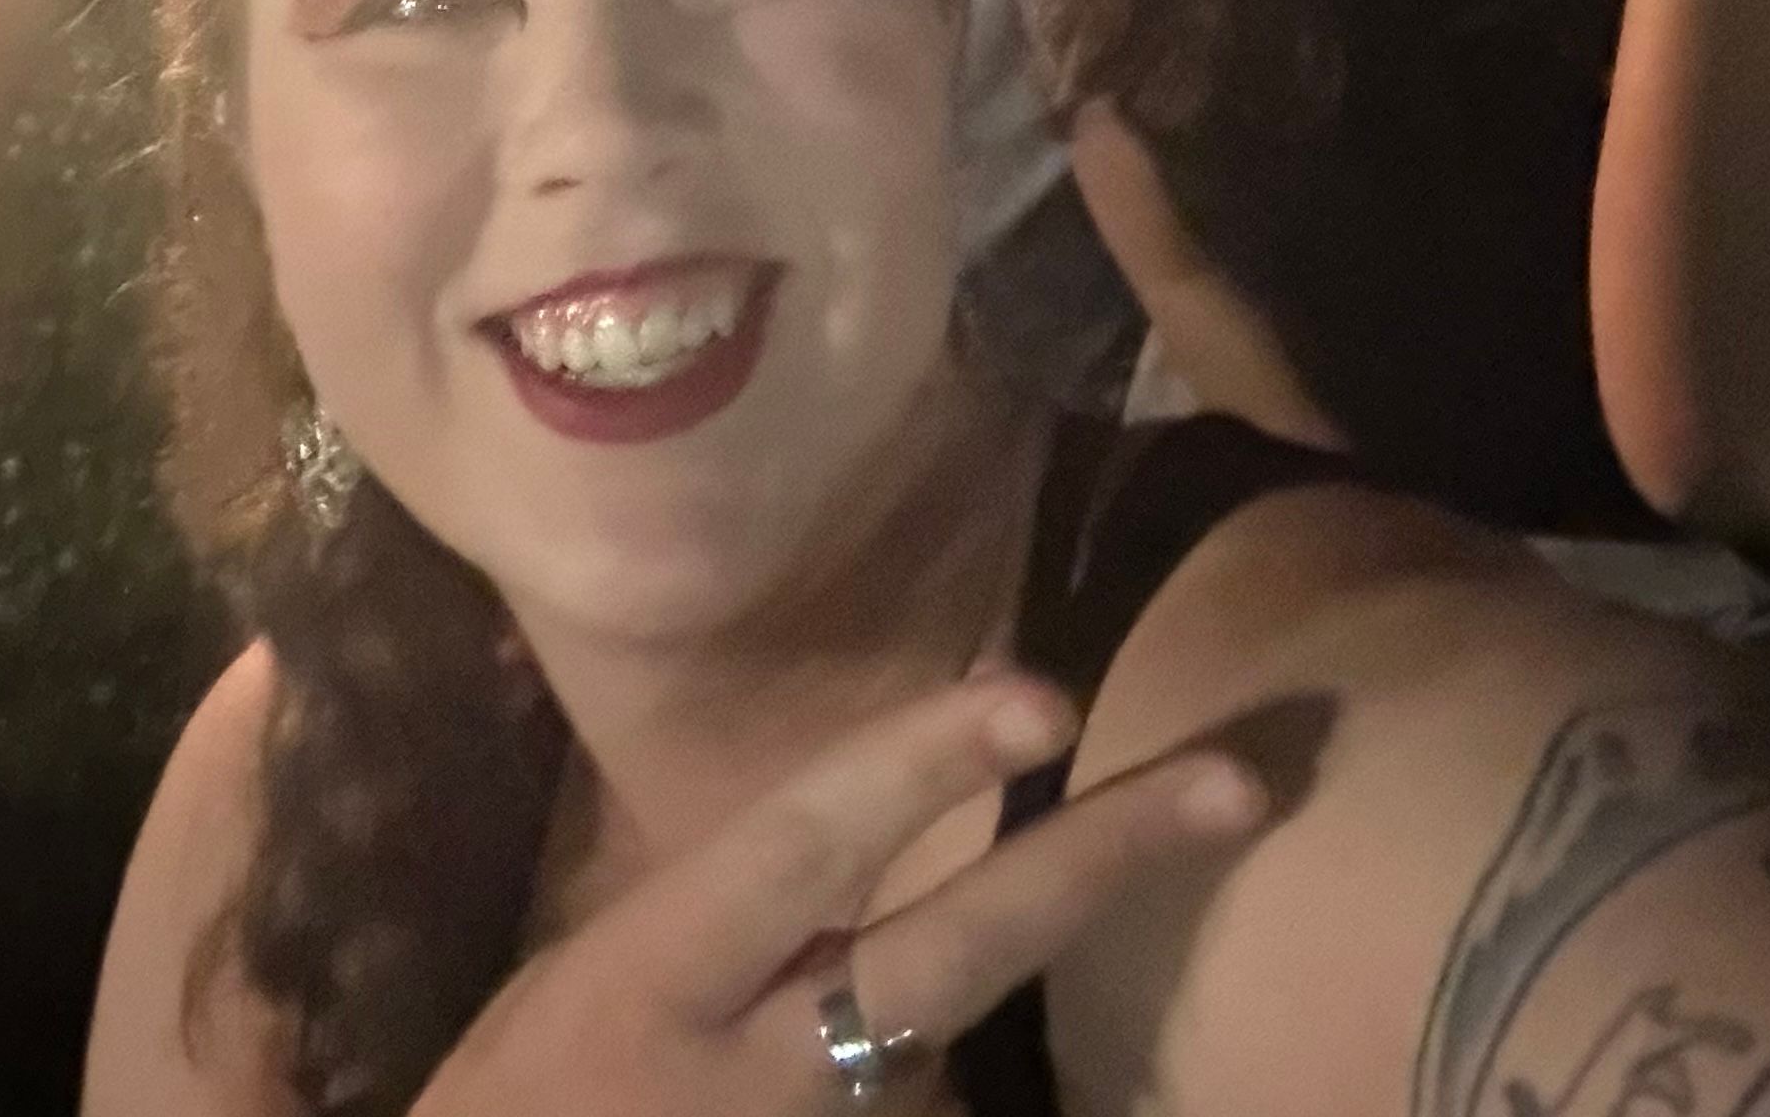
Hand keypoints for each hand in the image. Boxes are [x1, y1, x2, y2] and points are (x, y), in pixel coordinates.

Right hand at [412, 674, 1265, 1116]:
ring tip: (953, 981)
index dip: (922, 765)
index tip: (1041, 695)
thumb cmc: (531, 1096)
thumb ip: (738, 911)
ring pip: (958, 1044)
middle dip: (1101, 861)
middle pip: (956, 953)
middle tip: (1238, 782)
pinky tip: (851, 1073)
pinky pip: (941, 1113)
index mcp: (659, 981)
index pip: (805, 846)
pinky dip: (929, 1092)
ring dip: (957, 1011)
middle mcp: (762, 1072)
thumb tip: (890, 816)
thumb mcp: (600, 977)